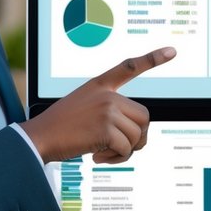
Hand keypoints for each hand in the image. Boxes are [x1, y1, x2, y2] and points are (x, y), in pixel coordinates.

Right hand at [20, 47, 174, 163]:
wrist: (39, 137)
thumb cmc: (60, 128)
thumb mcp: (84, 108)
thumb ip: (110, 111)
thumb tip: (137, 134)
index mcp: (100, 85)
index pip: (129, 67)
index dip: (152, 59)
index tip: (172, 51)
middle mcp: (107, 95)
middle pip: (144, 117)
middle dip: (138, 137)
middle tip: (122, 148)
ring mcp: (107, 110)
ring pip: (137, 136)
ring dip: (124, 151)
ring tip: (104, 152)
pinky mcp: (105, 128)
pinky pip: (126, 149)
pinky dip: (116, 158)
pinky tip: (97, 157)